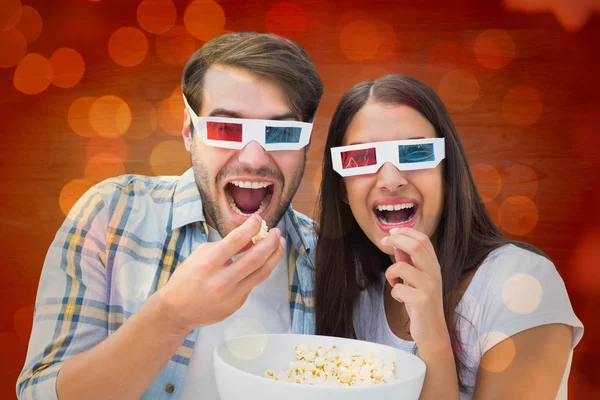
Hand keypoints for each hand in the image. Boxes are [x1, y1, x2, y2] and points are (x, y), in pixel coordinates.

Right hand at [157, 214, 284, 331]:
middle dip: (270, 242)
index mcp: (209, 263)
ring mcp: (232, 295)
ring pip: (262, 272)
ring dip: (275, 256)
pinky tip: (263, 261)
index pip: (236, 240)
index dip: (251, 227)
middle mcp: (222, 280)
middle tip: (277, 232)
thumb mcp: (201, 254)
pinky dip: (260, 269)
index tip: (259, 219)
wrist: (177, 311)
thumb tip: (250, 237)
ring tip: (279, 244)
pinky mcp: (237, 304)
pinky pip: (253, 283)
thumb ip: (226, 246)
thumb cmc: (187, 278)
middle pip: (256, 258)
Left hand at [381, 227, 449, 351]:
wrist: (432, 329)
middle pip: (416, 246)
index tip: (391, 233)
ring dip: (390, 273)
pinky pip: (398, 289)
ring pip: (402, 267)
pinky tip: (400, 299)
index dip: (406, 232)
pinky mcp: (422, 300)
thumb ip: (408, 261)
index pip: (423, 239)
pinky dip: (394, 292)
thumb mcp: (415, 278)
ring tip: (394, 282)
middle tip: (383, 242)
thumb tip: (396, 243)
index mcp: (433, 265)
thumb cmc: (421, 302)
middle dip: (396, 240)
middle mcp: (434, 273)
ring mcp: (429, 286)